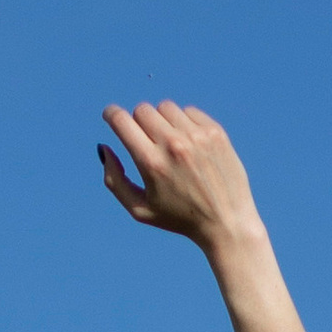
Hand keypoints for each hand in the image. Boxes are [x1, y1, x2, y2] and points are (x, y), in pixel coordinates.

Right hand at [97, 101, 263, 263]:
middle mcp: (173, 145)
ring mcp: (196, 136)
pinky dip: (184, 123)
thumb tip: (104, 148)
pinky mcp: (214, 131)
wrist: (226, 223)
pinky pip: (188, 111)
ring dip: (162, 121)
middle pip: (142, 110)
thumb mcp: (140, 209)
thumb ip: (114, 180)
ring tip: (171, 146)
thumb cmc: (179, 218)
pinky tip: (190, 145)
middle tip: (147, 142)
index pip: (122, 120)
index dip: (111, 115)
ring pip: (165, 108)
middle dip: (138, 123)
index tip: (111, 116)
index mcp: (151, 163)